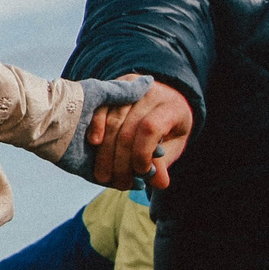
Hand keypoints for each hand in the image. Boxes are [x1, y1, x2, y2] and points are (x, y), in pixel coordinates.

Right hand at [91, 75, 192, 190]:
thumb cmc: (170, 125)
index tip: (140, 172)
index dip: (142, 153)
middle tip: (118, 183)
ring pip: (111, 122)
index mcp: (171, 107)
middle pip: (128, 129)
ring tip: (104, 175)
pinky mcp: (113, 86)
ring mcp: (130, 87)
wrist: (165, 94)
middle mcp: (150, 94)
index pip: (150, 129)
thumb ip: (164, 161)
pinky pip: (100, 109)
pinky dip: (96, 127)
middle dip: (120, 161)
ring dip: (105, 153)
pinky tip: (95, 144)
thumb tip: (158, 183)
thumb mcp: (174, 143)